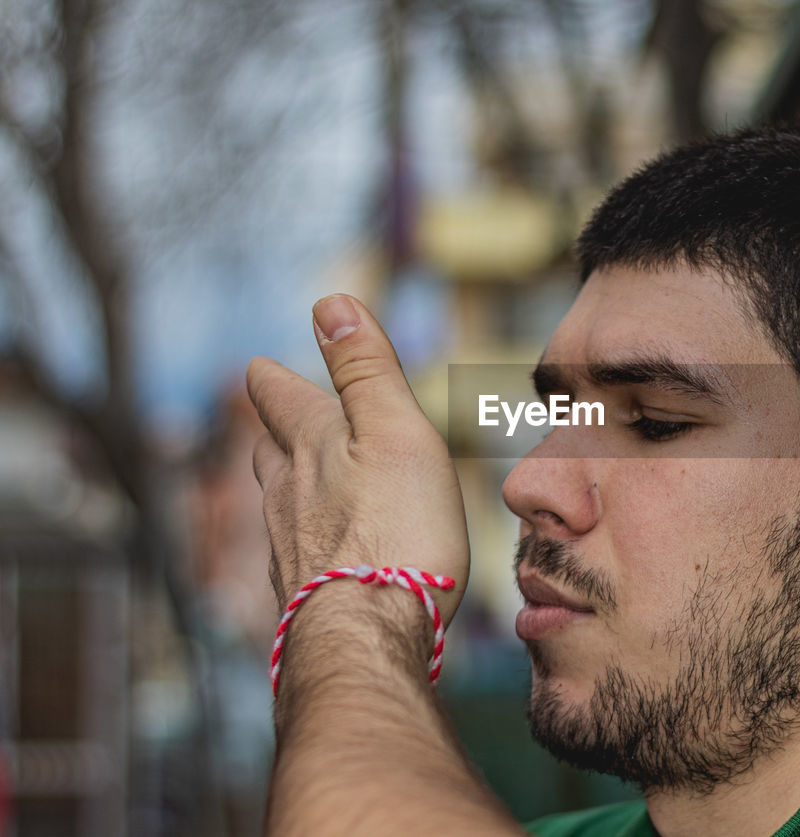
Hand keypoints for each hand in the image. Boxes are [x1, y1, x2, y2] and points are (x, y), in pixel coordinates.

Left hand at [246, 293, 468, 626]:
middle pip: (269, 453)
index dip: (273, 380)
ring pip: (276, 506)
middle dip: (275, 433)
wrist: (367, 637)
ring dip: (286, 489)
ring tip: (297, 484)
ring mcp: (288, 548)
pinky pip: (296, 557)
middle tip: (277, 419)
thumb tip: (329, 304)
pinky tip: (320, 557)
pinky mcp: (302, 598)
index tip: (261, 367)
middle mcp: (286, 494)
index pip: (279, 398)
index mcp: (312, 445)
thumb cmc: (396, 532)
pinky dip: (307, 544)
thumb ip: (365, 370)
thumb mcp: (396, 431)